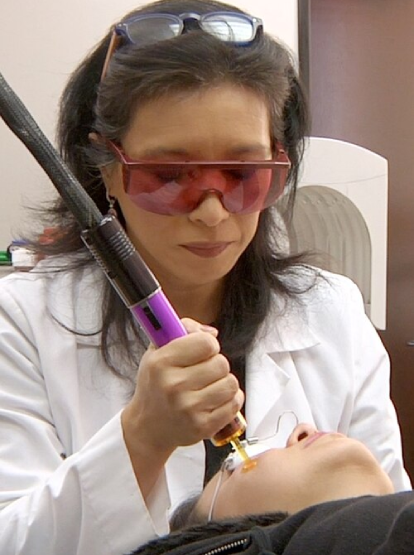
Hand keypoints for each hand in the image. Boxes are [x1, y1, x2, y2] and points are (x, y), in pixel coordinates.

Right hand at [121, 318, 243, 494]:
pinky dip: (230, 400)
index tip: (202, 350)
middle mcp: (173, 385)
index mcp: (161, 362)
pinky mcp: (202, 427)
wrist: (148, 428)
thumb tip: (212, 333)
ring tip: (207, 387)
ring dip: (223, 383)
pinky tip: (214, 400)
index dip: (208, 344)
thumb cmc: (156, 386)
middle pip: (221, 363)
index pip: (206, 342)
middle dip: (216, 364)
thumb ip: (183, 329)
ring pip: (231, 383)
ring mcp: (188, 408)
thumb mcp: (157, 351)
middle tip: (202, 372)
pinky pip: (234, 404)